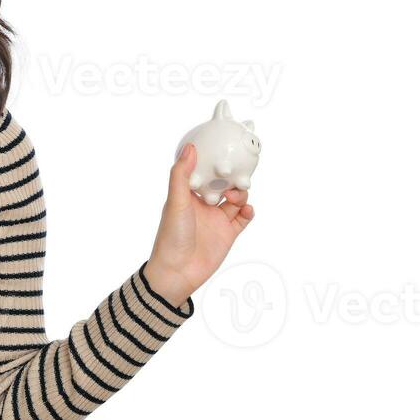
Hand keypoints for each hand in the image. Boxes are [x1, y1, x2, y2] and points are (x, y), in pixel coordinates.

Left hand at [143, 142, 255, 306]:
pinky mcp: (228, 234)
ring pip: (236, 200)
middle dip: (231, 178)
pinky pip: (243, 218)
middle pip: (223, 185)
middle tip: (235, 175)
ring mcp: (216, 220)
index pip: (203, 174)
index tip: (222, 152)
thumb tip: (191, 148)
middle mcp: (203, 206)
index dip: (212, 165)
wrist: (178, 271)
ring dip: (240, 193)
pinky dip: (248, 211)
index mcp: (188, 196)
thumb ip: (181, 175)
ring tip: (236, 196)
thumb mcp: (176, 201)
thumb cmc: (171, 236)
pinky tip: (247, 209)